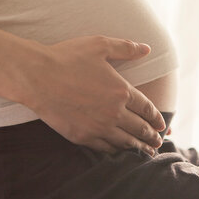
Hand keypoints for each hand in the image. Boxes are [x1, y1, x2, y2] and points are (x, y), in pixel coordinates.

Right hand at [23, 35, 164, 153]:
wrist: (37, 77)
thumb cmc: (67, 57)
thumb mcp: (99, 45)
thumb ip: (125, 48)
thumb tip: (147, 48)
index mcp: (122, 91)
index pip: (147, 108)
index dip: (156, 118)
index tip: (162, 125)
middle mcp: (114, 113)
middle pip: (139, 128)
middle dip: (151, 137)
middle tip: (158, 143)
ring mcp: (98, 127)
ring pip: (124, 142)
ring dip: (138, 148)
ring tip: (145, 152)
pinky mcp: (82, 136)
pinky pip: (105, 148)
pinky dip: (116, 151)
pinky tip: (119, 152)